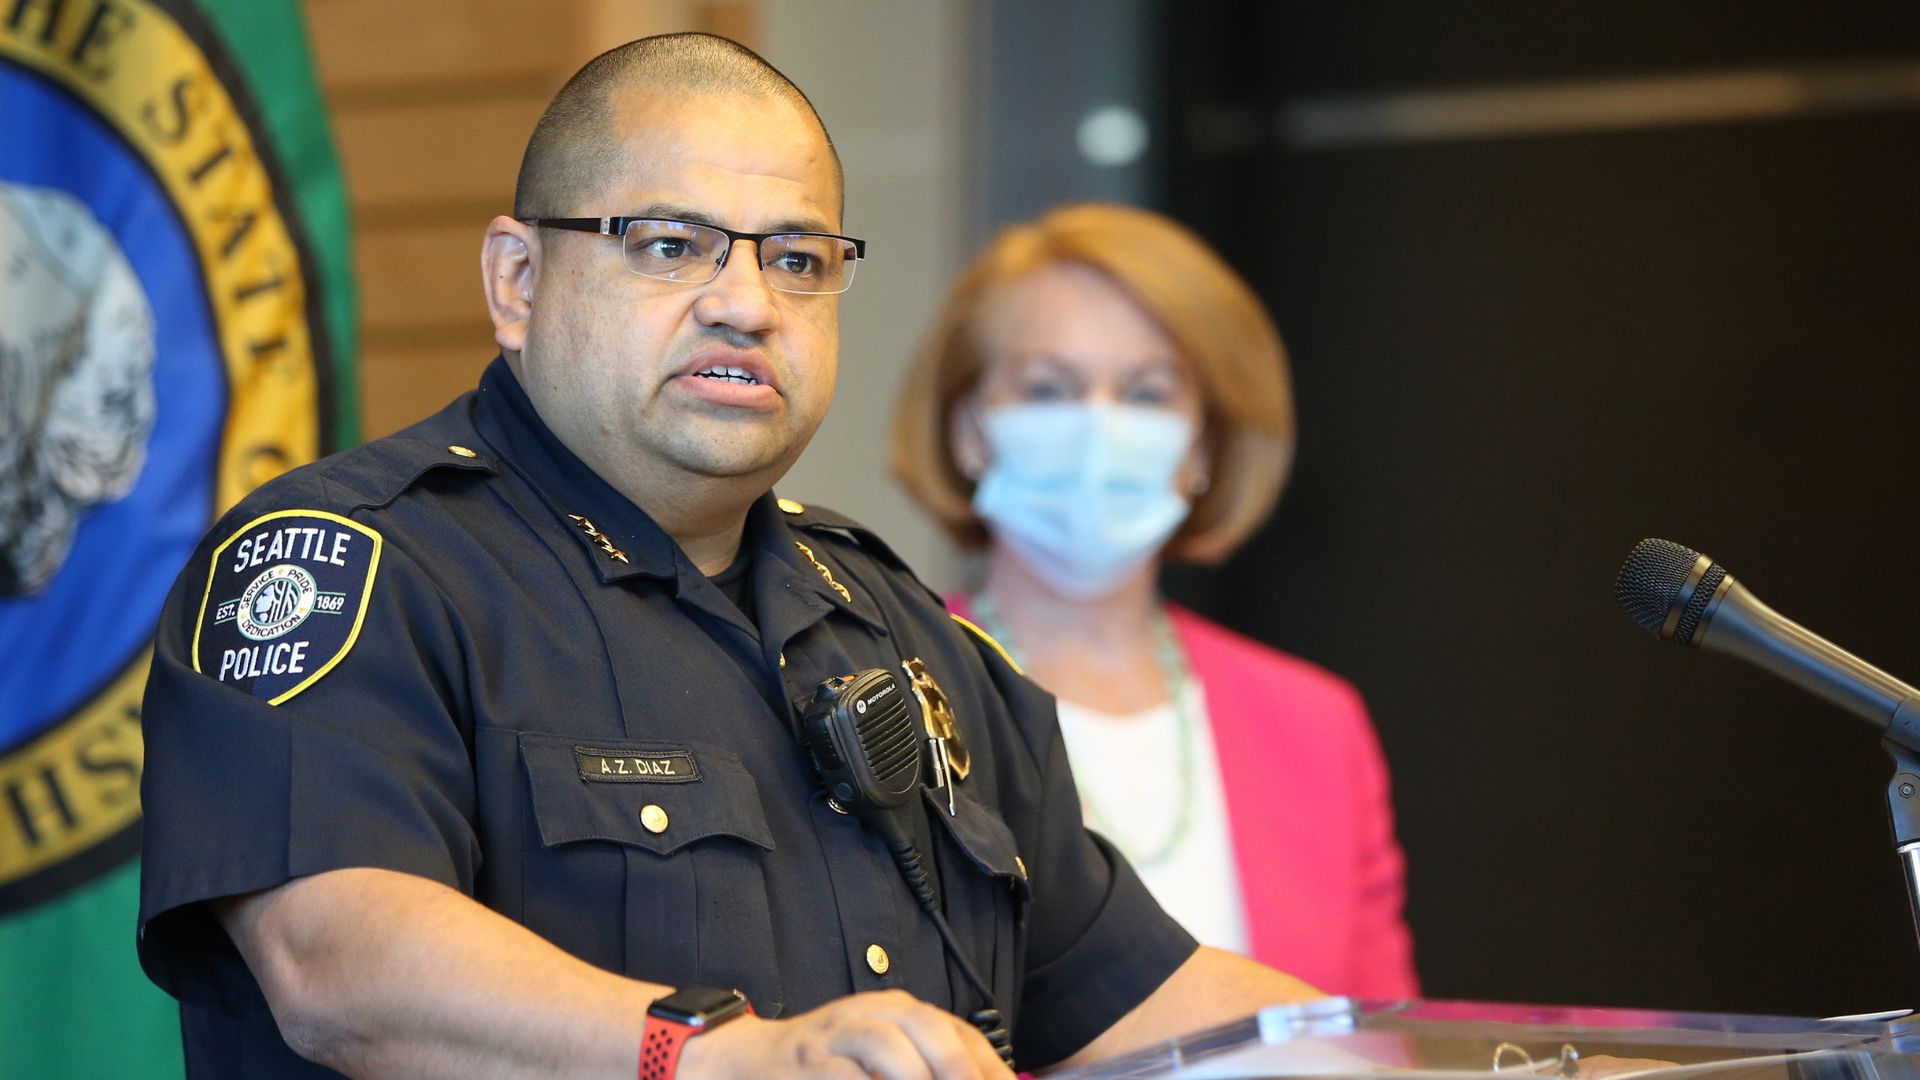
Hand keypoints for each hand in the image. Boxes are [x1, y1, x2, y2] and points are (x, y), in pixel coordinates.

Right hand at [678, 989, 1013, 1079]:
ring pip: (887, 1046)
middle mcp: (868, 1014)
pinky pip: (845, 1077)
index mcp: (895, 1011)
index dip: (988, 1067)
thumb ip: (926, 1064)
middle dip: (959, 1070)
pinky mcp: (808, 1063)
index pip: (955, 1032)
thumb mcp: (880, 1053)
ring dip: (915, 1078)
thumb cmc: (827, 1064)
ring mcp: (835, 1037)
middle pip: (925, 1028)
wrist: (748, 1060)